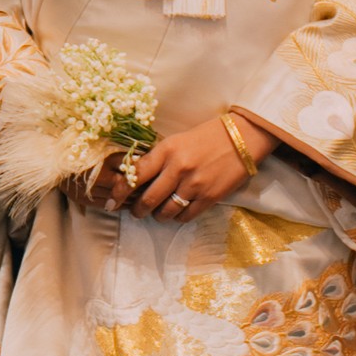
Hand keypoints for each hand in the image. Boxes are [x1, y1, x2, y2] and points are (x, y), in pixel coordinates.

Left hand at [119, 112, 273, 222]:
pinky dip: (178, 217)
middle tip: (135, 211)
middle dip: (137, 210)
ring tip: (157, 213)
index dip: (120, 191)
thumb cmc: (205, 137)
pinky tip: (177, 212)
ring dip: (157, 216)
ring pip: (165, 212)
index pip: (134, 175)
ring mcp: (194, 184)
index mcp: (166, 150)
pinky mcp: (209, 197)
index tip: (113, 200)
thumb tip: (134, 179)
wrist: (241, 138)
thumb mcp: (176, 141)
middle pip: (147, 199)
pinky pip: (185, 216)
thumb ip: (157, 159)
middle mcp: (178, 168)